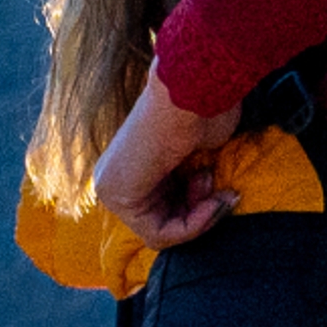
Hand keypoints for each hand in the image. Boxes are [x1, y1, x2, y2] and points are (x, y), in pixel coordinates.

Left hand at [91, 68, 242, 245]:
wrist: (195, 92)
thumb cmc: (203, 112)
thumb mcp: (200, 156)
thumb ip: (191, 179)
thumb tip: (202, 195)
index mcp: (130, 167)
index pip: (163, 211)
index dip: (198, 205)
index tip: (216, 182)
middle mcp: (114, 178)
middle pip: (161, 223)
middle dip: (197, 209)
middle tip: (212, 181)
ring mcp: (111, 187)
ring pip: (161, 233)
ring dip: (200, 215)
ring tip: (209, 178)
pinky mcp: (116, 195)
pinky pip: (158, 234)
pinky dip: (194, 225)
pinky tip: (211, 201)